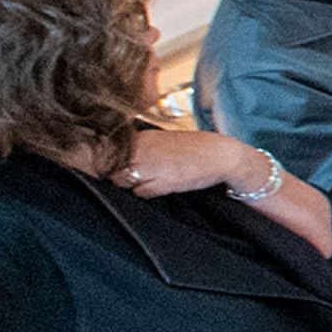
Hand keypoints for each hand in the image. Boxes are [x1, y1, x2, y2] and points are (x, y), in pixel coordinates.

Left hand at [112, 128, 263, 197]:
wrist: (222, 155)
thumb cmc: (194, 148)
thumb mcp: (163, 140)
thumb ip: (142, 147)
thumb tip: (119, 158)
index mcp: (141, 138)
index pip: (110, 153)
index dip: (114, 163)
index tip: (122, 167)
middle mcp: (142, 150)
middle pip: (112, 168)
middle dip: (120, 174)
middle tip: (139, 175)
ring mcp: (151, 166)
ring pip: (123, 181)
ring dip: (133, 183)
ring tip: (152, 179)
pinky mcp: (162, 183)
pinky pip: (140, 193)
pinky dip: (147, 192)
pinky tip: (161, 186)